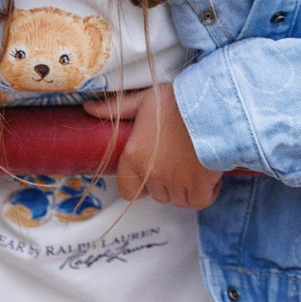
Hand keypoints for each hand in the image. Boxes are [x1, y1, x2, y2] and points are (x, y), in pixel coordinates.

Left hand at [84, 86, 221, 209]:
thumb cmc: (180, 101)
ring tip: (196, 168)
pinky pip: (198, 202)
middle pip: (158, 195)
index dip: (141, 185)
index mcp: (134, 155)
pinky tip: (210, 177)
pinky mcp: (199, 185)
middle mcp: (151, 173)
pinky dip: (205, 193)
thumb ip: (118, 107)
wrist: (212, 106)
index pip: (127, 191)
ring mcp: (175, 181)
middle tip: (181, 163)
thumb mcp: (146, 99)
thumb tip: (88, 109)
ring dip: (187, 189)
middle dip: (168, 184)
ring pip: (178, 200)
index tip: (154, 172)